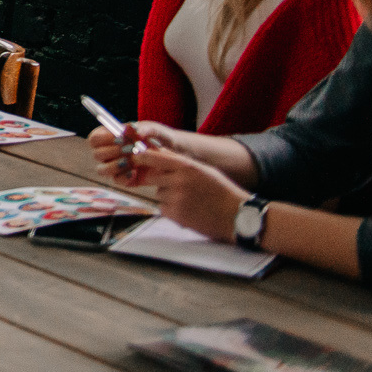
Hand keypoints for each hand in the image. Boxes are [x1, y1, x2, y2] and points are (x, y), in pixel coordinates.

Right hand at [89, 119, 173, 186]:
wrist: (175, 154)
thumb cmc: (160, 137)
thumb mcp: (155, 129)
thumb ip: (145, 128)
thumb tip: (133, 129)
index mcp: (109, 136)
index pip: (94, 139)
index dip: (104, 139)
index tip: (121, 138)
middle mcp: (108, 152)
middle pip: (96, 154)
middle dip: (113, 152)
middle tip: (130, 149)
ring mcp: (115, 167)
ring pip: (102, 170)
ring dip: (115, 166)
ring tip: (131, 161)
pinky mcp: (124, 179)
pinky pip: (117, 181)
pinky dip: (124, 177)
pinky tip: (135, 173)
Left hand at [113, 146, 248, 242]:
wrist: (238, 216)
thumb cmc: (223, 192)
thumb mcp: (204, 170)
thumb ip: (181, 164)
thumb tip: (159, 154)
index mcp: (187, 166)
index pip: (154, 157)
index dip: (140, 156)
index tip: (132, 155)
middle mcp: (179, 180)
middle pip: (151, 176)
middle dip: (157, 179)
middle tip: (173, 184)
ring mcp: (176, 198)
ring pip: (159, 193)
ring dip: (168, 196)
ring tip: (190, 200)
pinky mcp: (176, 214)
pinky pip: (163, 208)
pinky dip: (172, 209)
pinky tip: (189, 210)